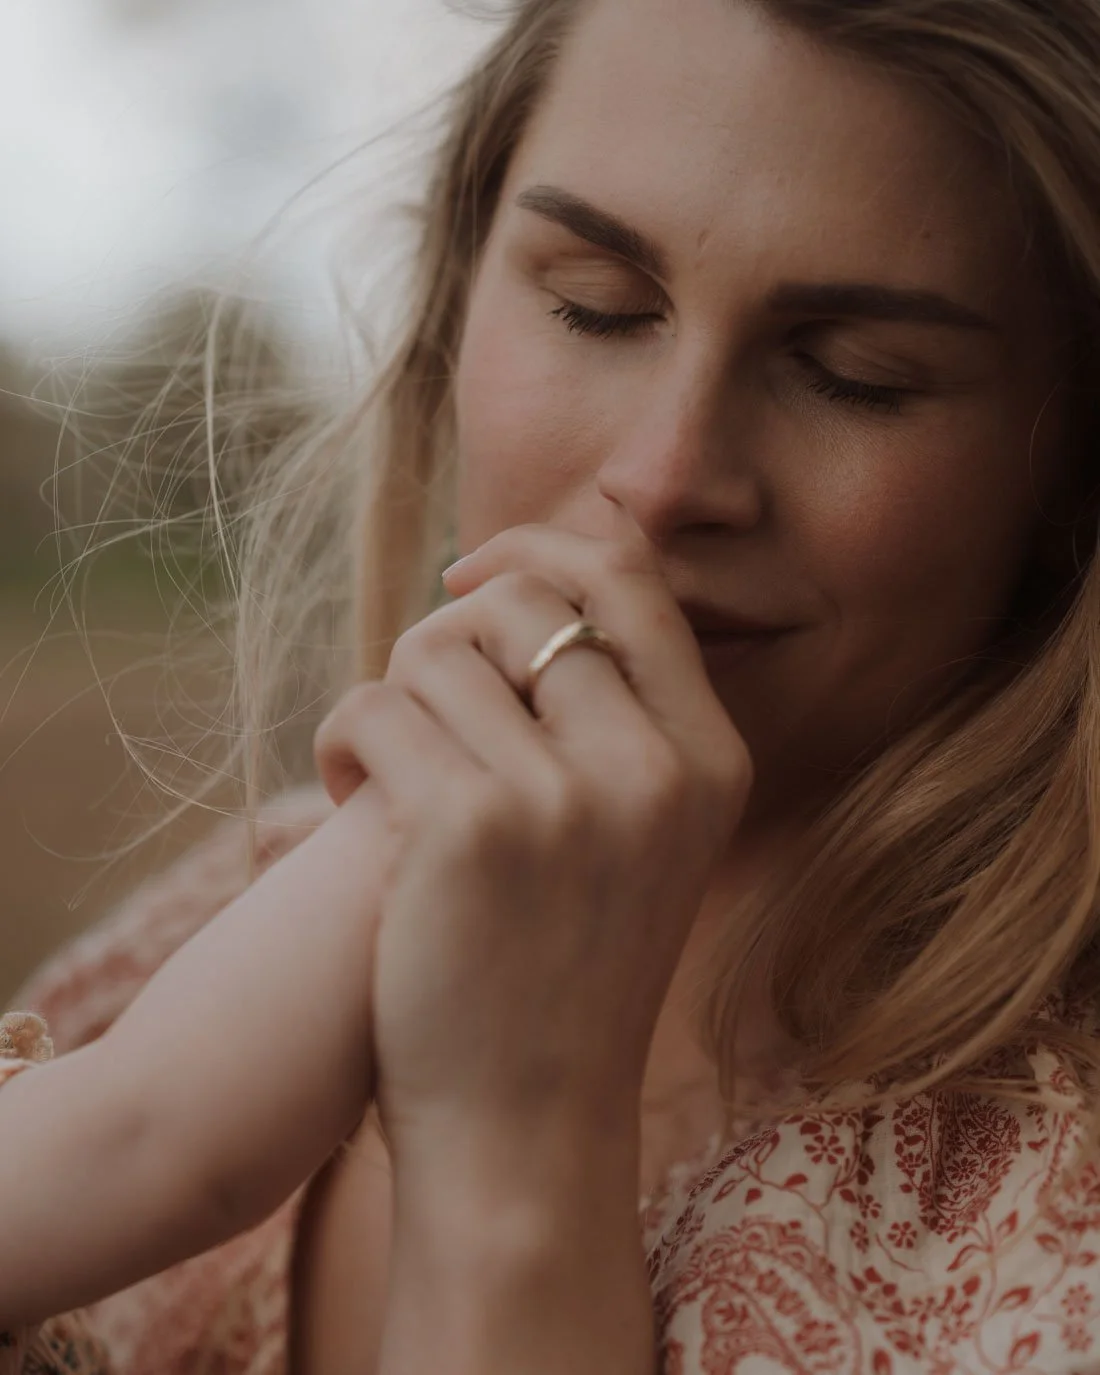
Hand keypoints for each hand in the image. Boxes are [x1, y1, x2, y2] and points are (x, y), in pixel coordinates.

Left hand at [313, 526, 751, 1168]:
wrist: (526, 1124)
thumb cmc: (562, 969)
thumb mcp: (639, 838)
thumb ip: (614, 716)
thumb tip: (521, 578)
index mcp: (711, 760)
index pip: (631, 580)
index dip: (542, 549)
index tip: (471, 578)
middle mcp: (657, 769)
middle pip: (524, 599)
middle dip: (448, 634)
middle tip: (420, 702)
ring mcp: (567, 797)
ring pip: (436, 651)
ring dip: (392, 698)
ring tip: (383, 767)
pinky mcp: (467, 827)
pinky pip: (375, 706)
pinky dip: (342, 740)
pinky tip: (347, 792)